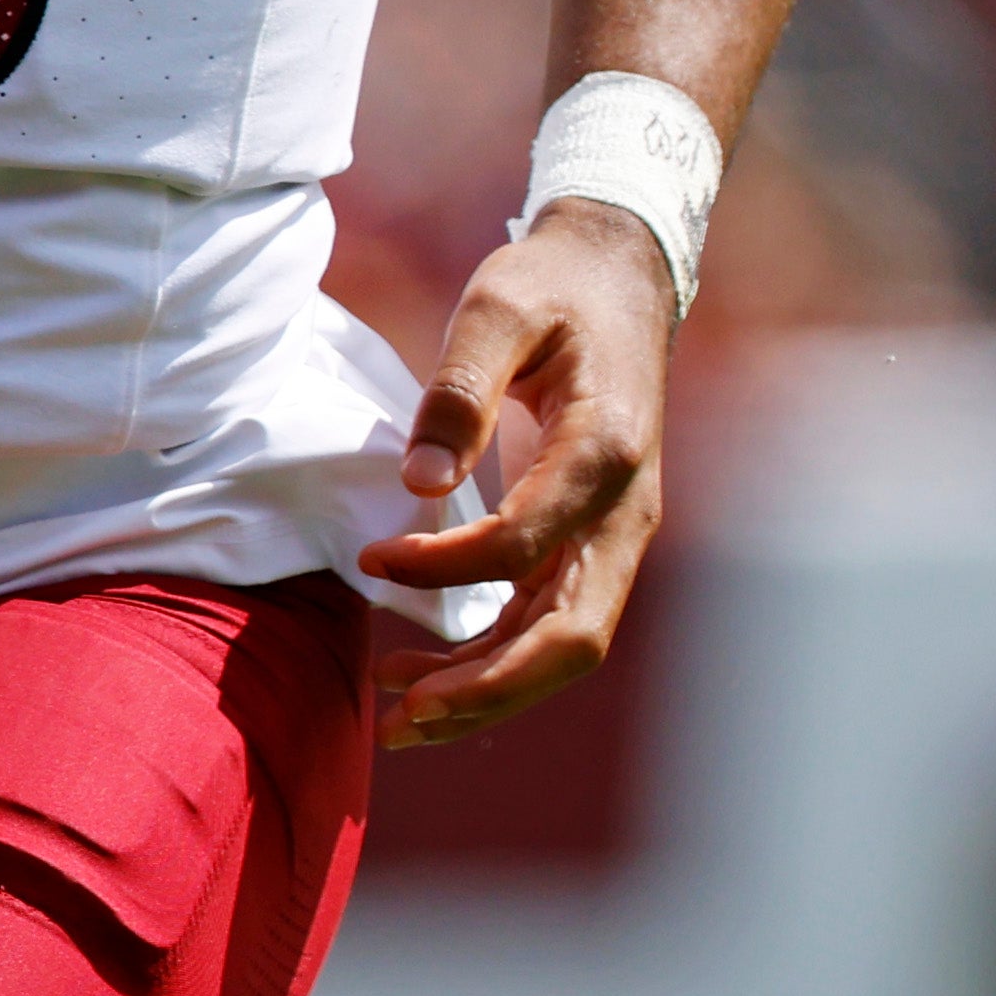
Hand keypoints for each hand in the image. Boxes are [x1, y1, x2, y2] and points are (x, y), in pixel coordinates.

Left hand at [353, 202, 679, 748]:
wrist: (620, 278)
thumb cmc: (554, 288)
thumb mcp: (498, 308)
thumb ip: (459, 390)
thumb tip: (416, 485)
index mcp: (604, 450)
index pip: (526, 543)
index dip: (445, 567)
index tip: (370, 562)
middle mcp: (625, 511)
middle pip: (571, 636)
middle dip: (486, 687)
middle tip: (398, 717)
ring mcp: (617, 534)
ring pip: (565, 645)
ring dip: (488, 690)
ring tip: (400, 718)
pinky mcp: (596, 542)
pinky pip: (554, 621)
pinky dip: (499, 660)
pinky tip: (433, 675)